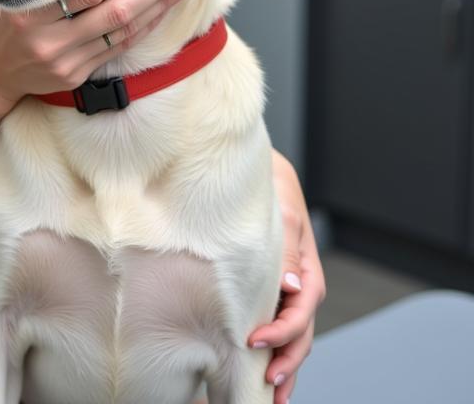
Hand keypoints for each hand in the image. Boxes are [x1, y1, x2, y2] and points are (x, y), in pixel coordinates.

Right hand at [0, 0, 196, 110]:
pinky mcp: (76, 76)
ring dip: (158, 7)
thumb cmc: (0, 16)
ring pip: (122, 31)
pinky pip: (118, 49)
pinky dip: (143, 28)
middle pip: (113, 12)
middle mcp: (48, 39)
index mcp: (29, 10)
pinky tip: (162, 11)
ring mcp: (64, 61)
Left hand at [248, 151, 326, 402]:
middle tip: (266, 387)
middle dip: (286, 364)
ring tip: (269, 397)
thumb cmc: (274, 195)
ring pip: (291, 340)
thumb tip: (290, 284)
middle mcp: (299, 289)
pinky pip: (276, 328)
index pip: (299, 312)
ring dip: (283, 368)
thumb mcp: (283, 217)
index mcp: (307, 273)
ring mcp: (286, 295)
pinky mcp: (270, 294)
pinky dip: (273, 352)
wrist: (266, 180)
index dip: (281, 332)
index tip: (254, 341)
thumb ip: (287, 249)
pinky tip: (259, 373)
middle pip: (300, 336)